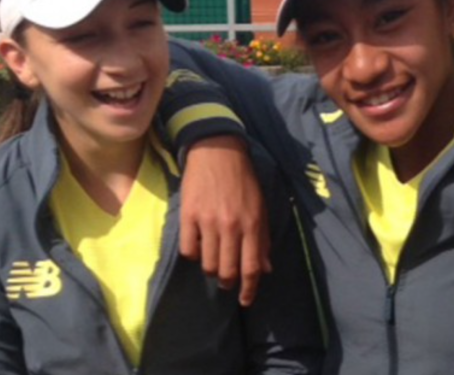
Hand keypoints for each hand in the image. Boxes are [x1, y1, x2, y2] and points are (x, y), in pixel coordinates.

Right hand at [180, 136, 271, 305]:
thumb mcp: (260, 207)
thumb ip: (263, 239)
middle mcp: (230, 226)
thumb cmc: (243, 181)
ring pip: (207, 264)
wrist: (217, 152)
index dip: (249, 290)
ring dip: (210, 269)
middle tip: (226, 280)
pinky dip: (193, 254)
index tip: (245, 301)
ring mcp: (208, 222)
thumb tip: (266, 269)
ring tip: (212, 261)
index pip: (251, 268)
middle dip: (228, 282)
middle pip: (227, 271)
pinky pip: (188, 250)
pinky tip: (198, 246)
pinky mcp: (188, 216)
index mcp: (252, 225)